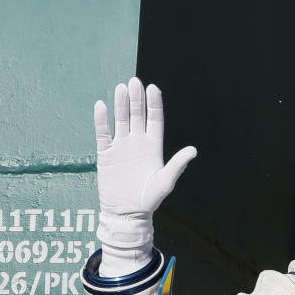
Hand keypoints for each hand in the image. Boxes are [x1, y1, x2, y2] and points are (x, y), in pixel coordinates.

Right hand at [95, 77, 196, 276]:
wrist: (127, 213)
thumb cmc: (149, 199)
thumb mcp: (165, 182)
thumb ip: (177, 165)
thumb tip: (193, 150)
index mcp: (154, 147)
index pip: (154, 120)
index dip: (154, 104)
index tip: (153, 87)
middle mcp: (137, 143)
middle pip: (137, 115)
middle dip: (136, 99)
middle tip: (134, 81)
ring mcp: (121, 147)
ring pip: (120, 120)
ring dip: (120, 104)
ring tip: (121, 88)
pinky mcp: (106, 154)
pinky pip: (103, 133)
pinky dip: (101, 120)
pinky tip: (101, 106)